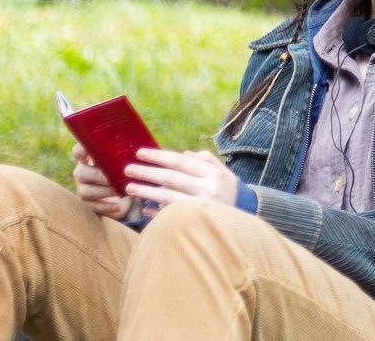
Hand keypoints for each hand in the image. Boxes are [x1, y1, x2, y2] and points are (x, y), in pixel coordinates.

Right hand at [70, 143, 131, 221]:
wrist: (128, 188)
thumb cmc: (127, 167)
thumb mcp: (126, 158)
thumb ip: (127, 152)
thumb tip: (141, 147)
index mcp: (89, 157)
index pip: (78, 151)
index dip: (81, 150)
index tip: (89, 149)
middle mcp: (82, 171)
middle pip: (81, 173)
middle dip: (98, 175)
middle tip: (111, 177)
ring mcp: (83, 188)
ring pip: (85, 191)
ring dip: (103, 191)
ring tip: (119, 191)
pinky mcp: (88, 203)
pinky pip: (93, 206)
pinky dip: (105, 207)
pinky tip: (117, 207)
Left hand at [123, 148, 241, 210]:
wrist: (246, 215)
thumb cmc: (228, 189)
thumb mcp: (221, 170)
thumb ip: (204, 159)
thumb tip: (183, 153)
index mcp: (211, 172)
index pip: (180, 161)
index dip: (158, 156)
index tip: (139, 153)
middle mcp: (207, 188)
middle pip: (170, 177)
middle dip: (147, 172)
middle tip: (128, 169)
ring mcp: (201, 206)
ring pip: (167, 197)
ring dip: (146, 191)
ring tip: (130, 188)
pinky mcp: (196, 222)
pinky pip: (171, 215)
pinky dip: (157, 212)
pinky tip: (145, 209)